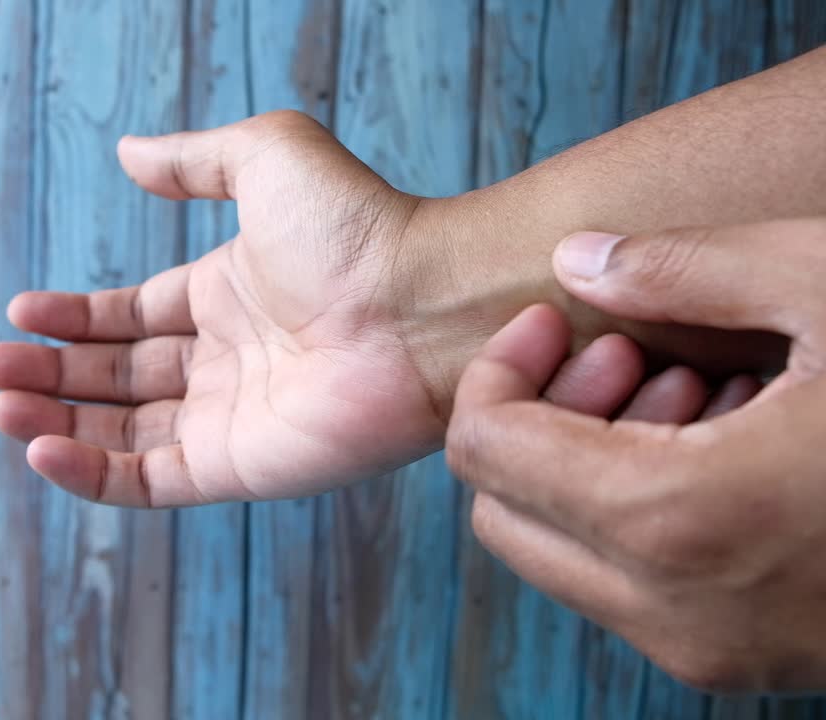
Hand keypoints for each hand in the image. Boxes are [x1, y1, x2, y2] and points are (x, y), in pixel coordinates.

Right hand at [0, 110, 633, 505]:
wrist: (423, 305)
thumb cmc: (359, 227)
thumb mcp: (265, 158)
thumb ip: (190, 158)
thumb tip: (124, 152)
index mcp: (226, 295)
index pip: (132, 317)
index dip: (74, 318)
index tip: (20, 313)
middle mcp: (224, 361)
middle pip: (117, 378)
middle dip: (50, 374)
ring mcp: (230, 419)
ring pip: (122, 433)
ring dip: (56, 423)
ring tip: (1, 407)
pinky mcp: (238, 468)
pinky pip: (150, 479)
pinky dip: (91, 474)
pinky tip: (41, 450)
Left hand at [447, 218, 825, 691]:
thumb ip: (680, 269)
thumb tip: (577, 259)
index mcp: (679, 516)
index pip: (487, 449)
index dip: (502, 370)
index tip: (558, 321)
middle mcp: (678, 610)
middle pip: (508, 511)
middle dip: (542, 421)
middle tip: (631, 354)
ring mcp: (717, 654)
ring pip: (567, 556)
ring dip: (593, 466)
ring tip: (701, 391)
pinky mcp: (755, 663)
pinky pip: (638, 588)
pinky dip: (645, 513)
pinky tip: (739, 443)